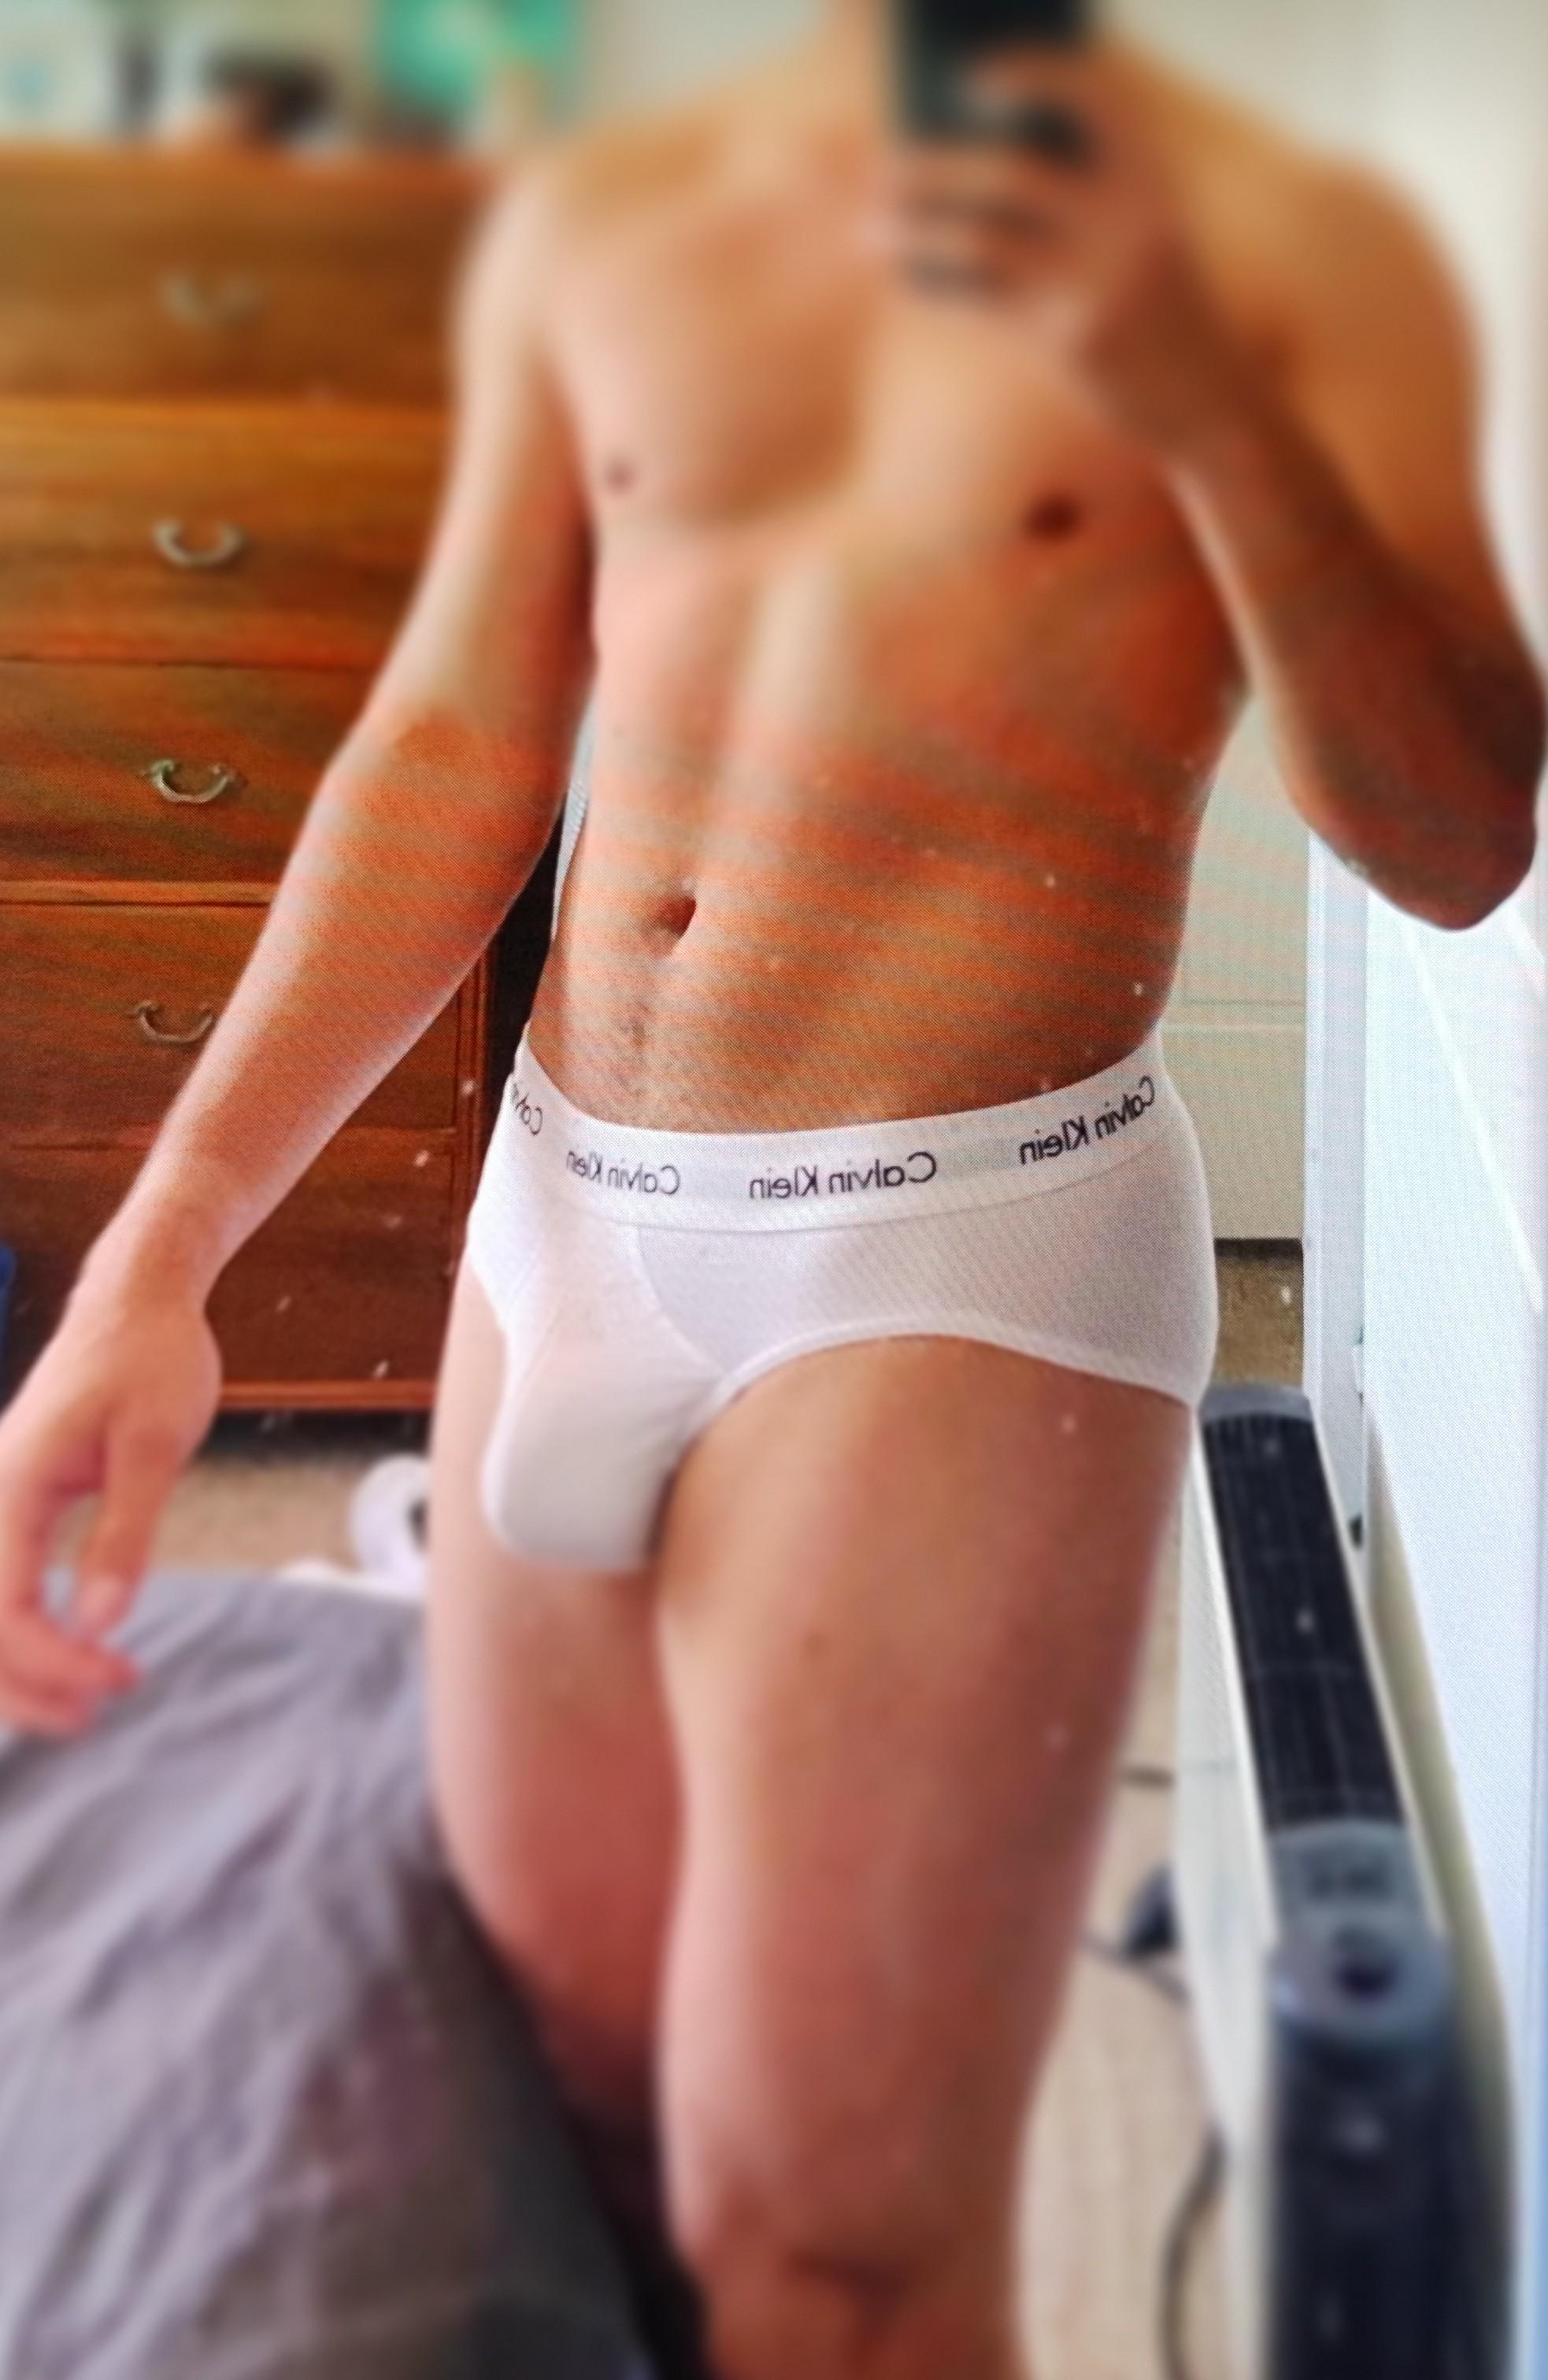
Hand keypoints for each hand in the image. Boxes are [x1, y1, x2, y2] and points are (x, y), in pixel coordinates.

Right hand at [0, 1285, 222, 1734]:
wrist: (136, 1301)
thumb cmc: (151, 1360)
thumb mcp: (155, 1445)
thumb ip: (125, 1532)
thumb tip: (101, 1623)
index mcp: (12, 1486)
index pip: (4, 1606)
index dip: (52, 1661)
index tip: (119, 1678)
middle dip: (27, 1683)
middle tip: (102, 1708)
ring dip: (22, 1665)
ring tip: (90, 1696)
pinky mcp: (13, 1504)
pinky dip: (24, 1630)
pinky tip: (76, 1649)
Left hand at [872, 53, 1251, 452]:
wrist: (1208, 403)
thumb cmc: (1158, 313)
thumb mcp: (1142, 239)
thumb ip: (1084, 195)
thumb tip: (970, 160)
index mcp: (1153, 179)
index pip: (1097, 98)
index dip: (1037, 74)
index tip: (972, 75)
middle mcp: (1131, 219)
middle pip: (1013, 171)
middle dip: (935, 166)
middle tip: (880, 167)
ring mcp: (1103, 280)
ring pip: (986, 238)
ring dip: (919, 227)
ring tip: (870, 226)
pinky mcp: (1076, 337)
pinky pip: (988, 297)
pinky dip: (941, 280)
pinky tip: (906, 271)